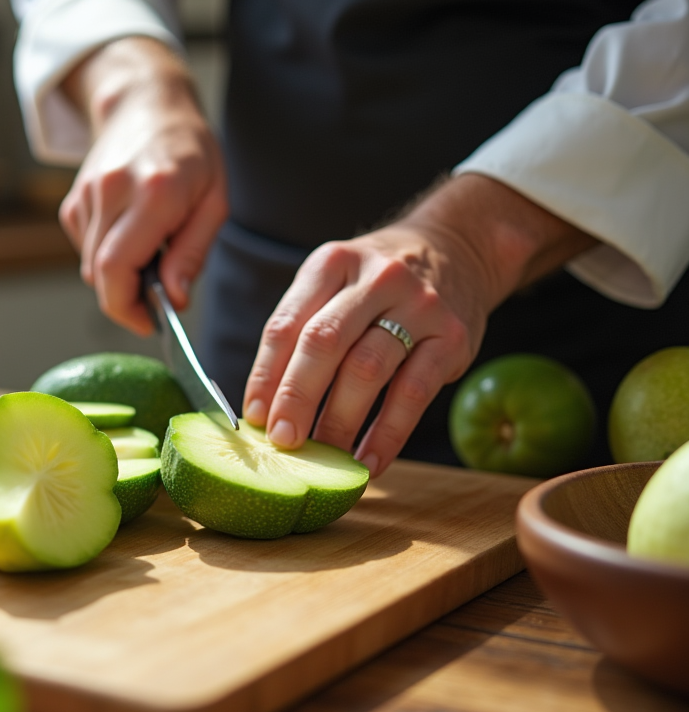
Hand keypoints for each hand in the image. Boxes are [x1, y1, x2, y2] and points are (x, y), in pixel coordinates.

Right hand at [59, 37, 227, 333]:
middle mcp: (112, 192)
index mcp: (154, 193)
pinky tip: (129, 228)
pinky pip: (86, 249)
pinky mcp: (73, 201)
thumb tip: (173, 300)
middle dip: (126, 299)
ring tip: (151, 246)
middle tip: (155, 299)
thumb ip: (192, 253)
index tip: (149, 323)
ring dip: (120, 273)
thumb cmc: (190, 151)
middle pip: (100, 275)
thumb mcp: (214, 201)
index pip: (118, 269)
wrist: (145, 103)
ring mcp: (87, 195)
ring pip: (92, 266)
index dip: (127, 309)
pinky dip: (108, 253)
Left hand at [242, 174, 598, 477]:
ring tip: (322, 460)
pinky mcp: (452, 337)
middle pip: (324, 343)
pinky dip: (387, 435)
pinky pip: (414, 394)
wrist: (458, 249)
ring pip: (367, 370)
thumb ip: (302, 332)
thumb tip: (265, 408)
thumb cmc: (377, 284)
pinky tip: (367, 462)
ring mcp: (419, 305)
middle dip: (296, 397)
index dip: (265, 375)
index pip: (287, 324)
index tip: (253, 418)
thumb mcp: (336, 284)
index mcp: (332, 263)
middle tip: (282, 441)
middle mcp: (376, 278)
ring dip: (339, 421)